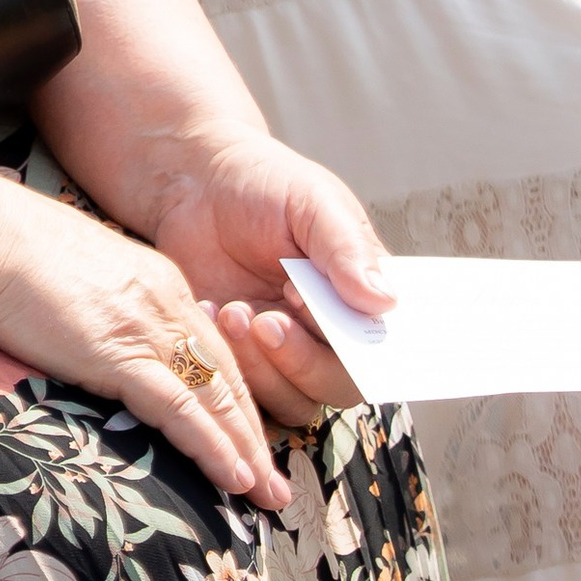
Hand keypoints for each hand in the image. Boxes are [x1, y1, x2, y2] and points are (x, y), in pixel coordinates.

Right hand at [0, 174, 290, 505]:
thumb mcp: (65, 270)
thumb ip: (92, 300)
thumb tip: (83, 329)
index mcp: (154, 278)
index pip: (210, 346)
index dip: (233, 394)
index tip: (245, 432)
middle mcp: (164, 300)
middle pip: (227, 375)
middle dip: (254, 432)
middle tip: (275, 481)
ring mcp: (145, 327)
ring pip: (216, 398)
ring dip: (248, 452)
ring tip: (270, 498)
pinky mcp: (120, 355)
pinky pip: (182, 411)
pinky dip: (215, 449)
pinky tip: (237, 480)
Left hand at [139, 129, 391, 428]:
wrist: (195, 181)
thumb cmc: (264, 185)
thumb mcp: (313, 203)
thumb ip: (347, 250)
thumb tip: (385, 302)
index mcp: (362, 298)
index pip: (384, 350)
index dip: (359, 347)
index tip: (314, 307)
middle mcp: (330, 333)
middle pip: (340, 385)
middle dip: (303, 360)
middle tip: (267, 319)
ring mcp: (285, 350)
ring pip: (294, 399)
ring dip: (263, 366)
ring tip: (233, 310)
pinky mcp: (242, 358)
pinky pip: (246, 391)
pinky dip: (230, 361)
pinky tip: (210, 310)